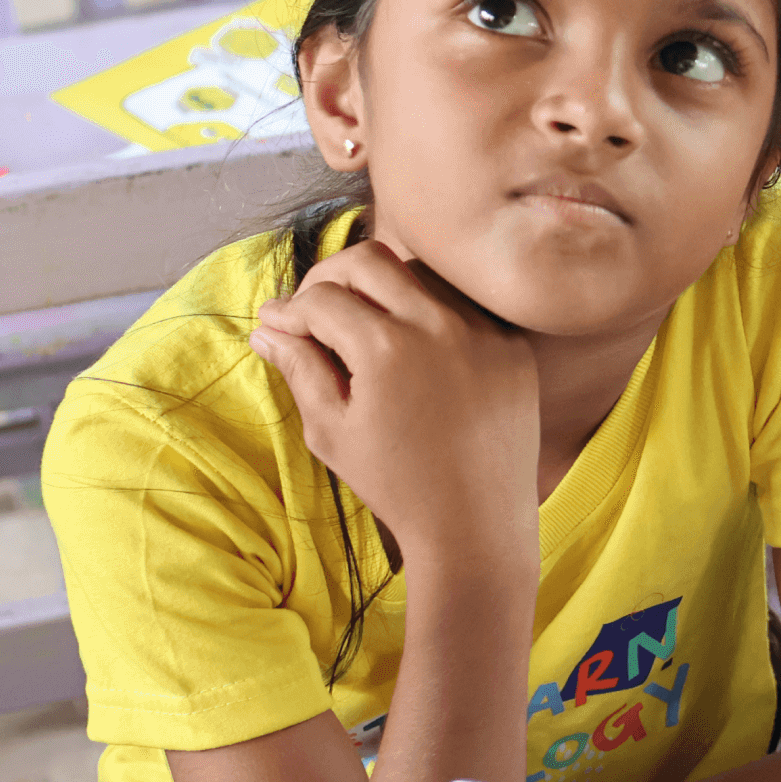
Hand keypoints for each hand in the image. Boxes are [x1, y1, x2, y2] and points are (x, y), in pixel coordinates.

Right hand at [249, 242, 540, 569]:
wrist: (477, 521)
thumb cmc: (396, 484)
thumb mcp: (330, 431)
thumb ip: (299, 369)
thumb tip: (267, 328)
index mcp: (387, 348)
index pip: (322, 297)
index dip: (289, 309)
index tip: (276, 324)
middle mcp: (440, 325)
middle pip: (371, 259)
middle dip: (329, 277)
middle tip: (312, 308)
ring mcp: (484, 330)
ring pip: (421, 273)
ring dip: (382, 286)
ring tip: (358, 322)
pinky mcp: (513, 343)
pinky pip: (464, 303)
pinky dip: (429, 309)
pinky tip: (409, 340)